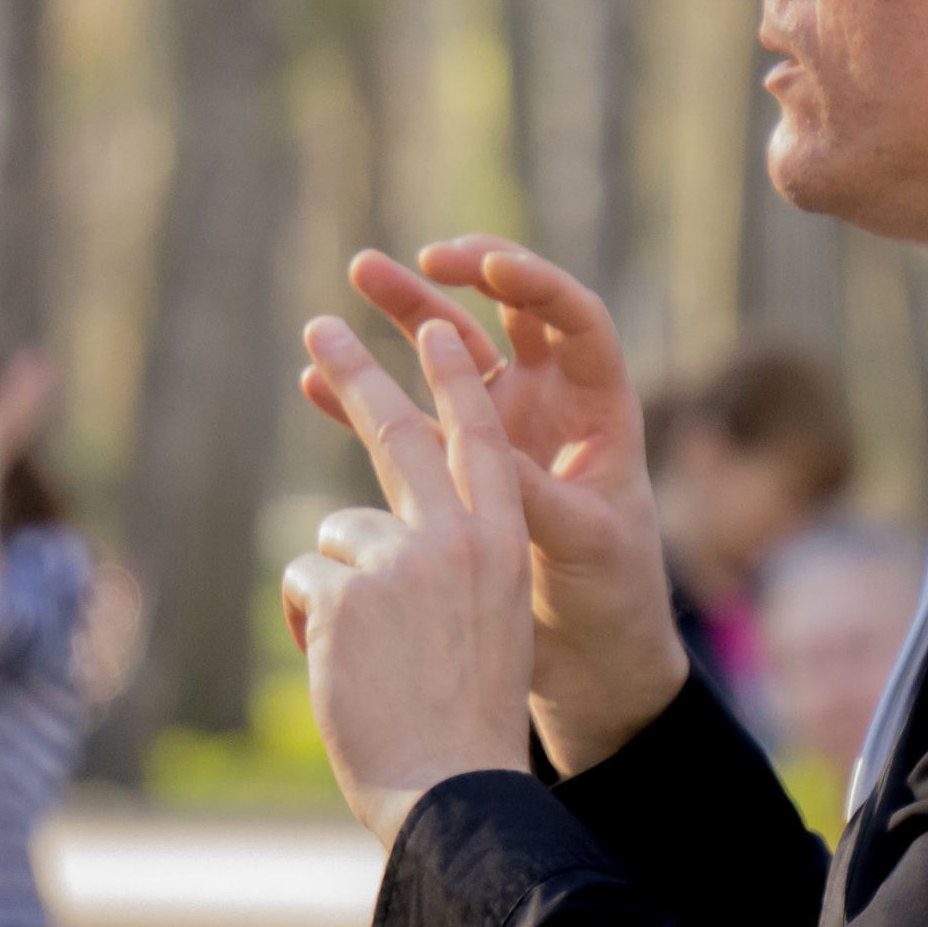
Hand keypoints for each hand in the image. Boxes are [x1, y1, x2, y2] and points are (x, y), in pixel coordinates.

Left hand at [282, 318, 533, 846]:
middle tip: (322, 327)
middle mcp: (460, 538)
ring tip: (366, 661)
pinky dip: (309, 627)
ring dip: (335, 592)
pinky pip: (304, 582)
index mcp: (504, 545)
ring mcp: (402, 559)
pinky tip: (340, 674)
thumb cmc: (465, 724)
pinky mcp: (346, 590)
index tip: (438, 336)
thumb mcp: (486, 628)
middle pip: (401, 433)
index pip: (481, 439)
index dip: (456, 383)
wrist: (452, 790)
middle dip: (360, 371)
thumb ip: (448, 569)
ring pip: (338, 535)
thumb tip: (378, 536)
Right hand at [302, 239, 688, 776]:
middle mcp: (551, 407)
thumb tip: (478, 445)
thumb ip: (535, 493)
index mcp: (600, 409)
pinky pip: (406, 422)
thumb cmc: (612, 600)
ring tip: (354, 280)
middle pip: (504, 318)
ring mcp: (502, 434)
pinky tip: (315, 381)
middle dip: (456, 279)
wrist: (589, 667)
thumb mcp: (584, 545)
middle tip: (407, 259)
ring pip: (450, 357)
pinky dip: (364, 401)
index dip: (532, 283)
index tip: (481, 267)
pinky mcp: (458, 474)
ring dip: (405, 317)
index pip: (574, 319)